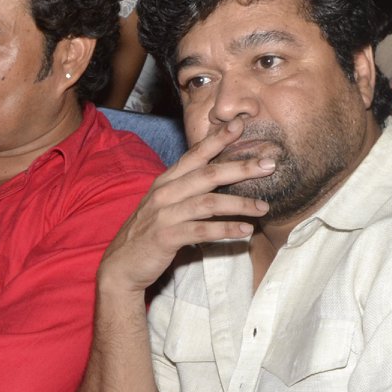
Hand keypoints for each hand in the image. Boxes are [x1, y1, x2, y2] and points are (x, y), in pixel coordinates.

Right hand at [97, 120, 271, 295]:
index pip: (195, 156)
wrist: (122, 265)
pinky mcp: (166, 237)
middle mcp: (164, 193)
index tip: (241, 125)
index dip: (218, 139)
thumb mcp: (165, 204)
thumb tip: (219, 177)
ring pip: (209, 203)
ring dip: (240, 204)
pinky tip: (245, 231)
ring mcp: (164, 215)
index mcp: (165, 181)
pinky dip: (226, 230)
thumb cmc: (148, 233)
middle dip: (241, 168)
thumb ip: (187, 189)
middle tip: (269, 164)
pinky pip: (202, 231)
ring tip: (264, 207)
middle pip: (208, 174)